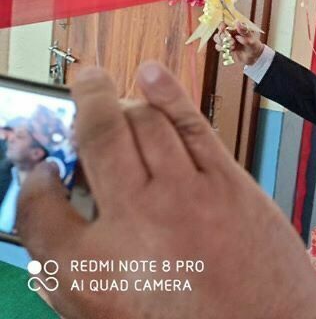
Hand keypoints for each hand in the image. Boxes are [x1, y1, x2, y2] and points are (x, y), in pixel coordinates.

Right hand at [17, 63, 315, 318]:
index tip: (41, 170)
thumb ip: (82, 269)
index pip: (40, 209)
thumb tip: (68, 217)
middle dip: (87, 101)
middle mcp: (134, 220)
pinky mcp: (226, 180)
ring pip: (146, 124)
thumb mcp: (115, 316)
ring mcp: (184, 193)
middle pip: (98, 140)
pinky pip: (191, 124)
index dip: (34, 183)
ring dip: (127, 101)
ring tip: (117, 92)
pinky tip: (153, 75)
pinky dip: (169, 94)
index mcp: (93, 271)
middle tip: (84, 80)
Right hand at [214, 23, 264, 65]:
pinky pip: (218, 46)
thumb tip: (237, 22)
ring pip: (217, 38)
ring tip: (232, 47)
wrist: (254, 57)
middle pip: (219, 31)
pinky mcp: (225, 47)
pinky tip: (230, 51)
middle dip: (223, 37)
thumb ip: (244, 31)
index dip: (221, 25)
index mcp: (236, 28)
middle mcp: (230, 33)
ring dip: (222, 43)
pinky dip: (222, 49)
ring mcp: (227, 40)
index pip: (225, 23)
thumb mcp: (251, 39)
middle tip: (232, 43)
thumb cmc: (254, 46)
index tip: (223, 29)